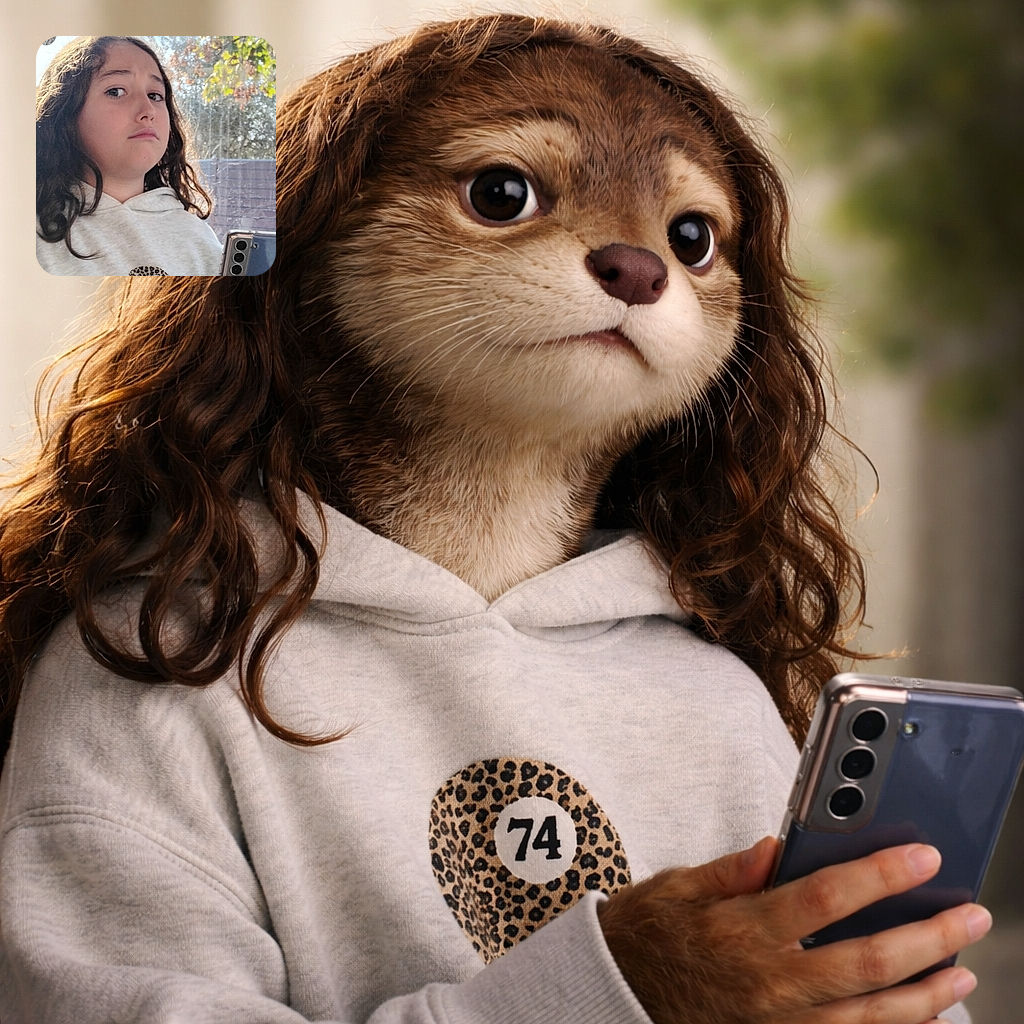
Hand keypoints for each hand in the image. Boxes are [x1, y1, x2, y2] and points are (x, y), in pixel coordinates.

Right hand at [597, 838, 990, 1023]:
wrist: (617, 995)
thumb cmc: (649, 935)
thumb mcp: (678, 887)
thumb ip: (733, 869)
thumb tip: (780, 847)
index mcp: (744, 930)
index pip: (826, 898)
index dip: (880, 876)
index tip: (921, 859)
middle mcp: (770, 983)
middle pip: (866, 963)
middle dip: (927, 939)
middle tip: (969, 918)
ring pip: (871, 1017)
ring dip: (925, 995)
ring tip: (962, 973)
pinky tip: (922, 1019)